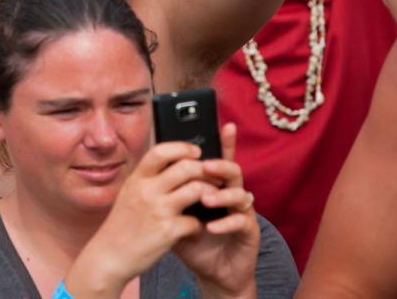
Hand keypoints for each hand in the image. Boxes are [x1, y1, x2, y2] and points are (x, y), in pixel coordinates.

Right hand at [67, 142, 211, 294]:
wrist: (109, 256)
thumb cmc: (121, 226)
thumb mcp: (128, 194)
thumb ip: (146, 180)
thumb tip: (171, 165)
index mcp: (136, 179)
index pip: (161, 151)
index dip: (182, 148)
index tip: (195, 152)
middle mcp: (146, 190)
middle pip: (185, 167)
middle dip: (205, 171)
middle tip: (213, 178)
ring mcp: (158, 210)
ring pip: (196, 190)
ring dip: (210, 196)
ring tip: (211, 203)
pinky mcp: (168, 231)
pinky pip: (195, 222)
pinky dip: (199, 228)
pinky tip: (194, 232)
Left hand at [172, 124, 259, 298]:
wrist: (211, 272)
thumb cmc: (193, 240)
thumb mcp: (174, 215)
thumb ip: (167, 195)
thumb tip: (146, 173)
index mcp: (213, 185)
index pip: (218, 158)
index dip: (224, 142)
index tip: (224, 125)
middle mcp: (230, 194)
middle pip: (231, 170)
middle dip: (219, 166)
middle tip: (205, 166)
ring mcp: (242, 212)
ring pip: (239, 193)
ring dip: (222, 195)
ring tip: (206, 198)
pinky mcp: (249, 231)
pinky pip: (241, 222)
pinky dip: (226, 223)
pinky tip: (211, 227)